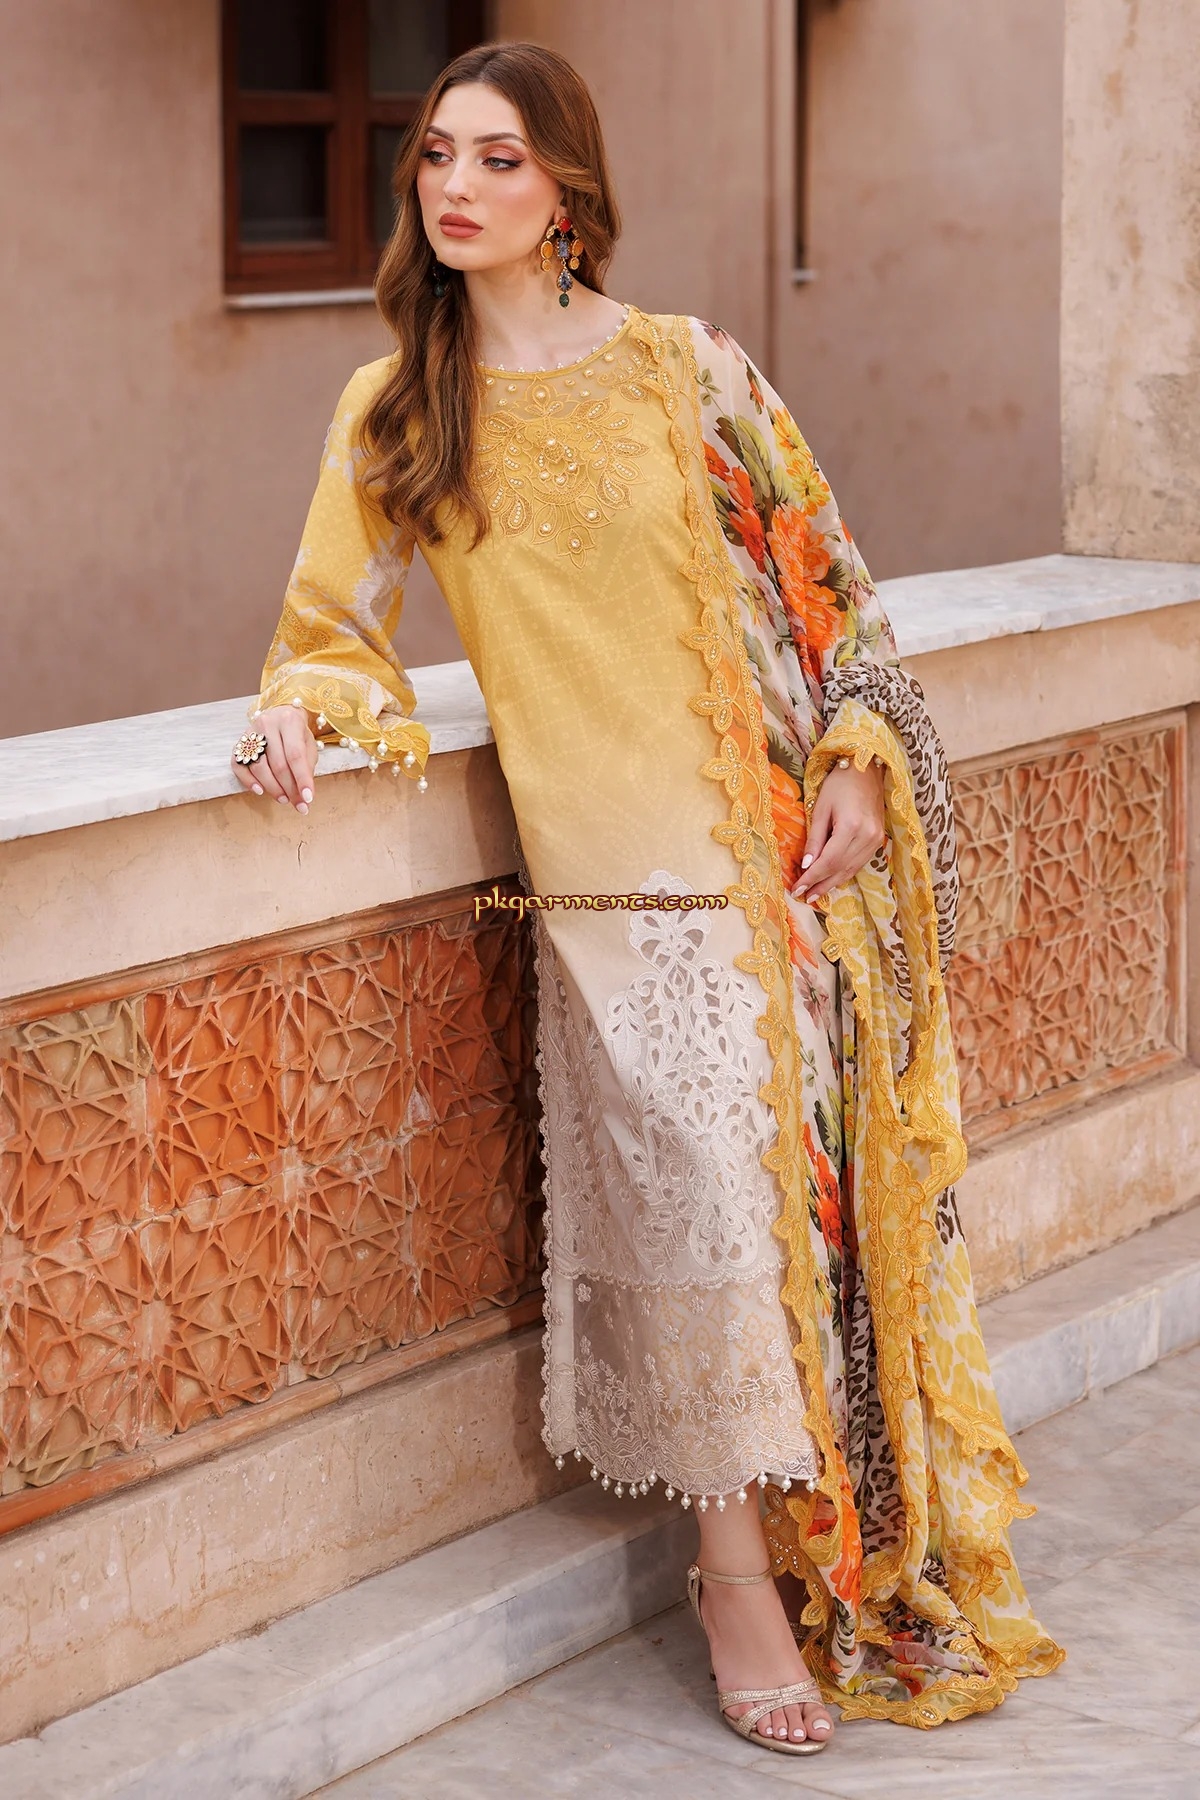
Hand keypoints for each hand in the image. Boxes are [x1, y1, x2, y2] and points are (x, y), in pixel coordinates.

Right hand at [230, 704, 316, 813]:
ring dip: (272, 788)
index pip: (295, 755)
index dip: (302, 779)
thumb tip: (304, 797)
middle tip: (299, 805)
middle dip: (289, 788)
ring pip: (258, 766)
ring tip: (284, 799)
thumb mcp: (308, 745)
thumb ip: (307, 767)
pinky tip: (260, 791)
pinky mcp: (239, 742)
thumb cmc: (297, 734)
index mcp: (290, 721)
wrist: (280, 713)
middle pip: (277, 763)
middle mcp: (268, 724)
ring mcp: (250, 732)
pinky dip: (248, 780)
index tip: (308, 799)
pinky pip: (238, 765)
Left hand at [794, 757, 885, 902]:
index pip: (828, 861)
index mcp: (851, 827)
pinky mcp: (879, 840)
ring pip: (852, 869)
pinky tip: (833, 880)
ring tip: (816, 894)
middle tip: (804, 897)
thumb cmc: (839, 784)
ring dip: (833, 883)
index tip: (797, 889)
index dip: (812, 877)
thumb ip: (815, 839)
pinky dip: (845, 873)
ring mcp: (876, 840)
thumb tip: (806, 865)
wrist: (866, 770)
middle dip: (821, 884)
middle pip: (841, 869)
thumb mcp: (821, 809)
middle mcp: (867, 837)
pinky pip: (859, 863)